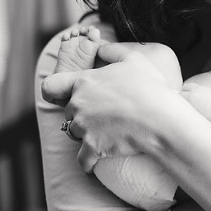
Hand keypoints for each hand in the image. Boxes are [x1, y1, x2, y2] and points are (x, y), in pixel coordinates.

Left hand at [41, 43, 180, 171]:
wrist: (160, 118)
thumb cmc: (149, 87)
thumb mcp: (134, 59)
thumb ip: (112, 51)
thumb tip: (101, 47)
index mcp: (83, 82)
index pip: (50, 86)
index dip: (54, 90)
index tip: (62, 95)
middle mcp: (78, 105)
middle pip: (69, 111)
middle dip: (81, 113)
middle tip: (104, 113)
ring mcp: (83, 127)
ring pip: (75, 133)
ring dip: (86, 134)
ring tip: (107, 133)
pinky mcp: (92, 148)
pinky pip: (82, 160)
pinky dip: (88, 162)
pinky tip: (95, 162)